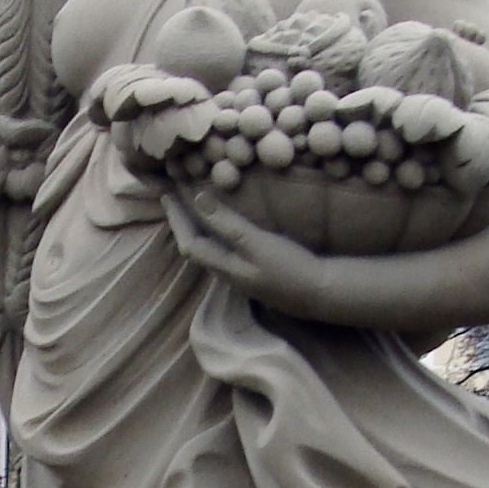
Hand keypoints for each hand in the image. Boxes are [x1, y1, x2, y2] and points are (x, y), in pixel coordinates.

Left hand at [162, 188, 342, 317]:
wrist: (320, 293)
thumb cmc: (289, 268)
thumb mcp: (257, 243)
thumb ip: (227, 223)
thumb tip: (197, 199)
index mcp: (224, 267)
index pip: (189, 242)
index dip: (176, 218)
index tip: (168, 193)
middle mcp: (227, 273)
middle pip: (195, 247)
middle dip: (183, 222)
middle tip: (175, 196)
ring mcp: (241, 275)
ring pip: (210, 250)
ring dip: (198, 228)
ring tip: (192, 207)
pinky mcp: (254, 272)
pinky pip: (225, 250)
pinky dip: (216, 233)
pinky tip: (223, 225)